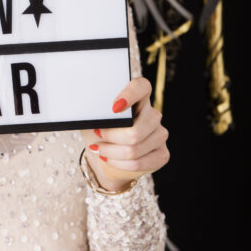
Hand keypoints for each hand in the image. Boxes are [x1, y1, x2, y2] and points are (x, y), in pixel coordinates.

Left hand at [81, 77, 169, 191]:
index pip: (141, 87)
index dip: (130, 95)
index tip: (114, 108)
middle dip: (111, 137)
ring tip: (98, 149)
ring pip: (135, 149)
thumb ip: (95, 112)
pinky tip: (108, 158)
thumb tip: (88, 112)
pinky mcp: (162, 154)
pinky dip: (118, 163)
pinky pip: (139, 163)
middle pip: (135, 131)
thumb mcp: (93, 118)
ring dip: (111, 152)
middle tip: (97, 135)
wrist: (105, 155)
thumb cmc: (99, 131)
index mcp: (138, 98)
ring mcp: (160, 134)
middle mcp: (152, 115)